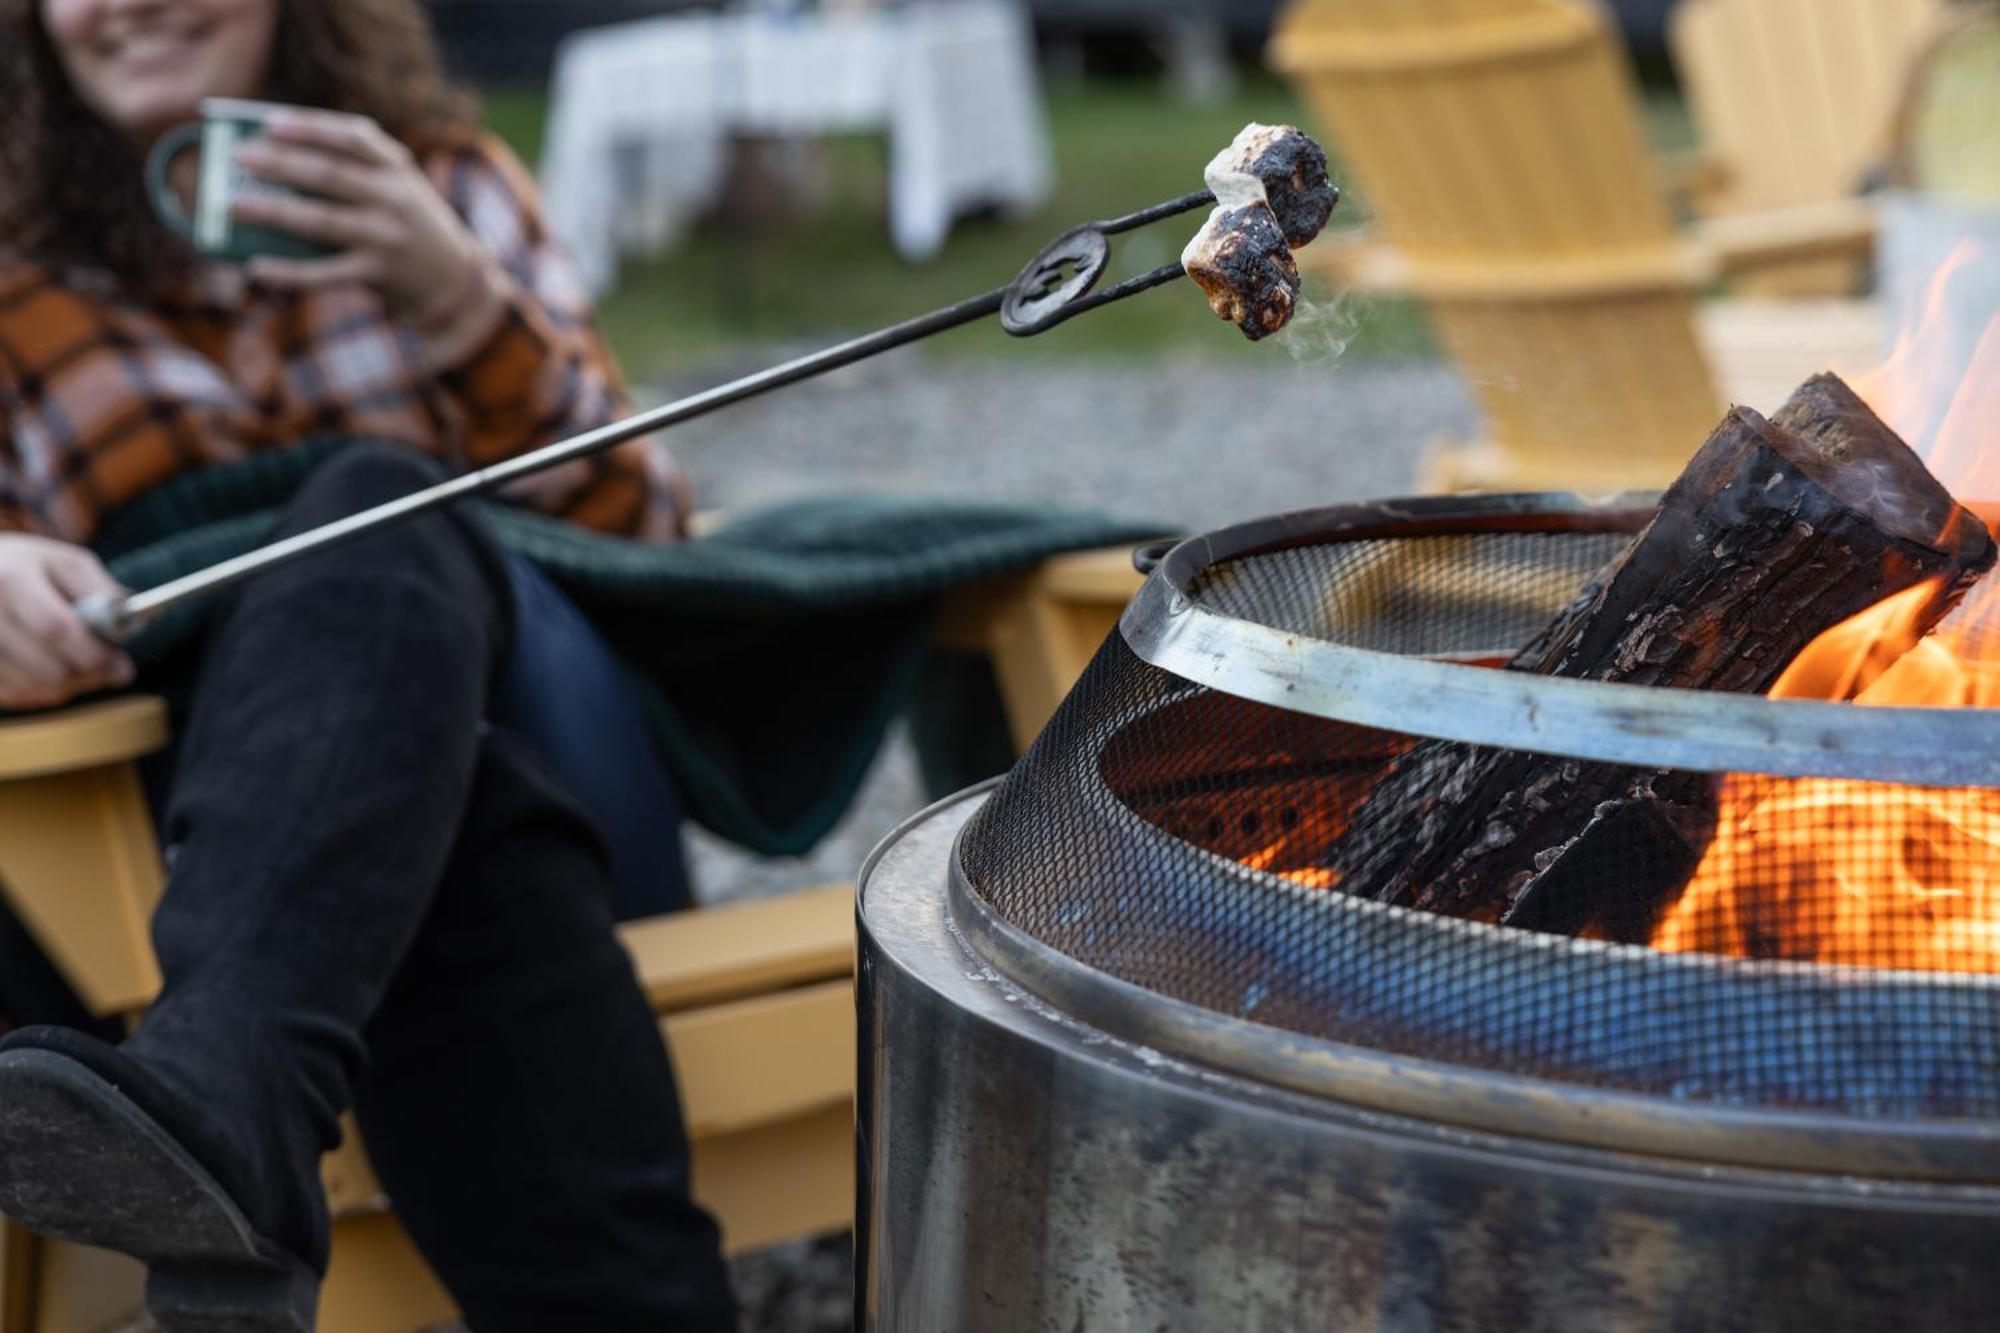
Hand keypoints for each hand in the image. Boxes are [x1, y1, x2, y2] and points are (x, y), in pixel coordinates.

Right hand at [0, 534, 133, 709]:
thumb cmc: (28, 566)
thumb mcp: (65, 562)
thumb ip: (100, 590)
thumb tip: (131, 626)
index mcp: (11, 578)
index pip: (56, 629)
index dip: (94, 654)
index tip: (123, 668)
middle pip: (46, 669)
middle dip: (87, 675)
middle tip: (109, 670)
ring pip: (32, 688)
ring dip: (67, 685)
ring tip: (80, 665)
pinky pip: (14, 695)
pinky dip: (41, 690)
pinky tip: (51, 670)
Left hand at [231, 110, 502, 336]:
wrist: (455, 277)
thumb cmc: (409, 221)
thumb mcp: (398, 185)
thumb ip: (354, 168)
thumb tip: (274, 162)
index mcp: (398, 168)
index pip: (354, 138)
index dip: (312, 129)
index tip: (271, 123)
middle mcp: (395, 199)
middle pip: (329, 176)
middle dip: (280, 164)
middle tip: (238, 156)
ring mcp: (386, 238)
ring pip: (321, 222)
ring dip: (274, 211)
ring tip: (235, 203)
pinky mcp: (377, 274)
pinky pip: (325, 274)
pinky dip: (289, 273)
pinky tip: (257, 268)